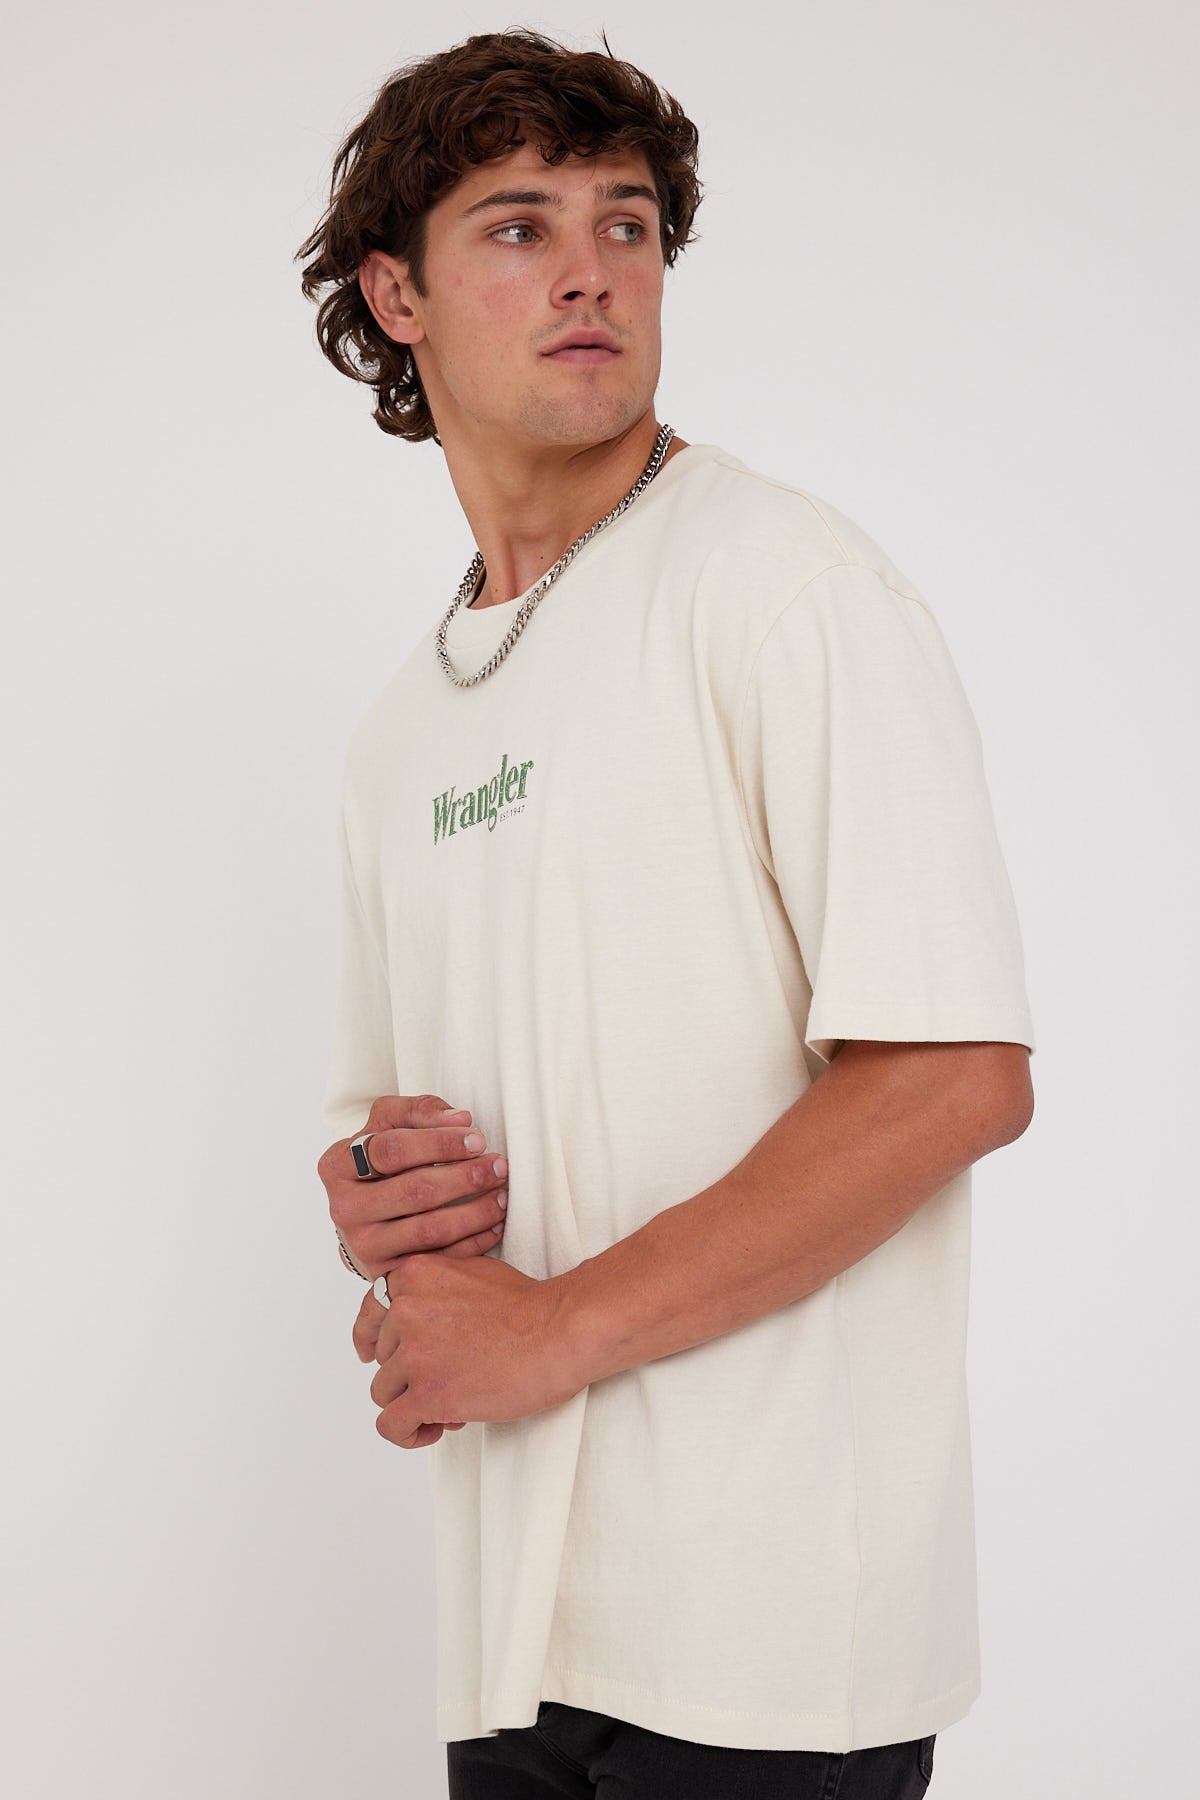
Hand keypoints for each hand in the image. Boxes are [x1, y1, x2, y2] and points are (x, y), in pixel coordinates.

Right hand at [317, 1093, 508, 1279]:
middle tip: (499, 1166)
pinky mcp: (387, 1272)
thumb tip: (460, 1119)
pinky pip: (440, 1259)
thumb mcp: (387, 1126)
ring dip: (476, 1211)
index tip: (477, 1138)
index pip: (392, 1149)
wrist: (362, 1218)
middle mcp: (344, 1208)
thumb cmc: (381, 1164)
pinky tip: (495, 1224)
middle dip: (466, 1177)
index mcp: (338, 1164)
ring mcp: (364, 1245)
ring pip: (430, 1229)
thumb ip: (418, 1112)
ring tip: (503, 1195)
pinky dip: (475, 1242)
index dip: (440, 1142)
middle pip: (415, 1190)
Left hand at [360, 1252, 583, 1449]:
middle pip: (383, 1356)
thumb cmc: (529, 1306)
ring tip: (451, 1405)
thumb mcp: (470, 1272)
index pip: (370, 1313)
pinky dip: (408, 1434)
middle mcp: (405, 1310)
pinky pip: (391, 1426)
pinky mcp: (427, 1394)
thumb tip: (415, 1321)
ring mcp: (414, 1354)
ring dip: (412, 1402)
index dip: (372, 1340)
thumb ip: (433, 1291)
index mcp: (414, 1276)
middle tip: (450, 1378)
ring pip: (383, 1392)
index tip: (373, 1356)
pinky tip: (433, 1430)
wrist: (558, 1331)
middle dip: (411, 1372)